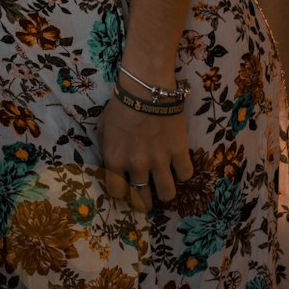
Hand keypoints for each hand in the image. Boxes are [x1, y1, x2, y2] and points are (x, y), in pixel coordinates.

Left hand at [96, 94, 193, 212]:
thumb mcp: (103, 126)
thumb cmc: (121, 104)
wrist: (146, 87)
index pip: (116, 193)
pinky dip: (183, 171)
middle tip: (148, 195)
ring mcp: (159, 161)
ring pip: (167, 194)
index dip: (122, 193)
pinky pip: (186, 175)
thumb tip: (109, 163)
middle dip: (144, 201)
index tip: (126, 189)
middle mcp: (136, 165)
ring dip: (166, 191)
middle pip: (143, 200)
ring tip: (164, 183)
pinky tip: (178, 164)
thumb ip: (106, 148)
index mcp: (114, 160)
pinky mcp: (179, 152)